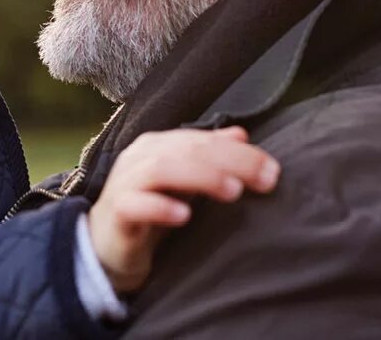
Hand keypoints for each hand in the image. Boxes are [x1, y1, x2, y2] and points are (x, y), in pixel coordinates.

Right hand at [87, 126, 278, 293]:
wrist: (107, 245)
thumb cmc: (150, 210)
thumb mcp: (184, 183)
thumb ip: (209, 157)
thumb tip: (242, 135)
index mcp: (158, 145)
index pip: (202, 140)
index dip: (240, 152)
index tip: (273, 170)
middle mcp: (140, 157)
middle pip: (187, 149)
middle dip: (230, 161)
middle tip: (264, 180)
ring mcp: (125, 183)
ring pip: (162, 168)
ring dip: (200, 176)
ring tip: (232, 191)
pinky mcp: (116, 213)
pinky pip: (135, 204)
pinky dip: (160, 207)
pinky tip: (184, 215)